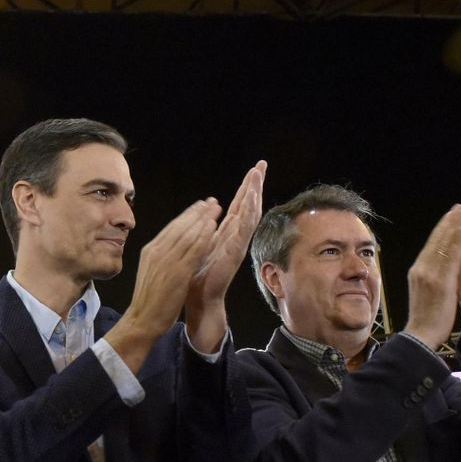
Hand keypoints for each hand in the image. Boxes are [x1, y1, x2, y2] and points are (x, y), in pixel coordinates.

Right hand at [105, 199, 219, 370]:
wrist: (142, 319)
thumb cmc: (149, 299)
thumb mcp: (152, 271)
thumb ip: (162, 257)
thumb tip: (173, 245)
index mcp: (150, 250)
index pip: (172, 227)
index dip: (187, 215)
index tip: (199, 206)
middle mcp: (157, 251)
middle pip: (180, 226)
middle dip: (197, 212)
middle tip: (211, 201)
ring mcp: (167, 261)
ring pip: (188, 234)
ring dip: (203, 220)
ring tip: (215, 209)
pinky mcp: (177, 272)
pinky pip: (193, 250)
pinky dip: (204, 236)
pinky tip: (213, 228)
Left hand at [185, 161, 266, 351]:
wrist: (200, 297)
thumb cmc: (199, 273)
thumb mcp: (203, 243)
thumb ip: (209, 227)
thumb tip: (211, 208)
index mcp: (228, 232)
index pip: (240, 204)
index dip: (247, 186)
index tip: (255, 168)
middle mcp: (236, 236)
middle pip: (249, 205)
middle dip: (255, 185)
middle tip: (261, 164)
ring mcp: (237, 244)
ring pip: (249, 215)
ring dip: (253, 195)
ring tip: (256, 176)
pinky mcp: (234, 253)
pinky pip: (243, 230)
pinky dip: (248, 215)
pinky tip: (251, 200)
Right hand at [402, 205, 460, 349]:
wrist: (420, 335)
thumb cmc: (425, 316)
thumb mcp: (426, 291)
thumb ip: (433, 275)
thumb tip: (440, 264)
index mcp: (418, 271)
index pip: (431, 246)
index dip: (442, 230)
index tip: (451, 218)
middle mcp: (421, 269)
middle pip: (436, 241)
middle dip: (448, 223)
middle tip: (458, 208)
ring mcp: (429, 275)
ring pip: (442, 245)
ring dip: (453, 227)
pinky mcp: (439, 282)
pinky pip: (449, 258)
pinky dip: (456, 243)